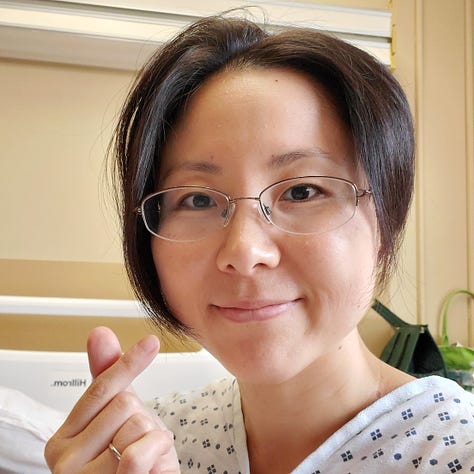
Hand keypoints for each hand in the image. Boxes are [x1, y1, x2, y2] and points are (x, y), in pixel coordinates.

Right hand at [45, 327, 179, 472]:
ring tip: (147, 459)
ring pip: (135, 426)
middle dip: (144, 420)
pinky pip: (137, 455)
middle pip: (124, 405)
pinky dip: (157, 453)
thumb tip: (99, 333)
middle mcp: (63, 462)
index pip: (101, 388)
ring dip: (155, 439)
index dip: (130, 363)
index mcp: (62, 440)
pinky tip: (154, 465)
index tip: (150, 343)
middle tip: (139, 444)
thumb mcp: (121, 419)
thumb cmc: (133, 463)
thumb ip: (108, 378)